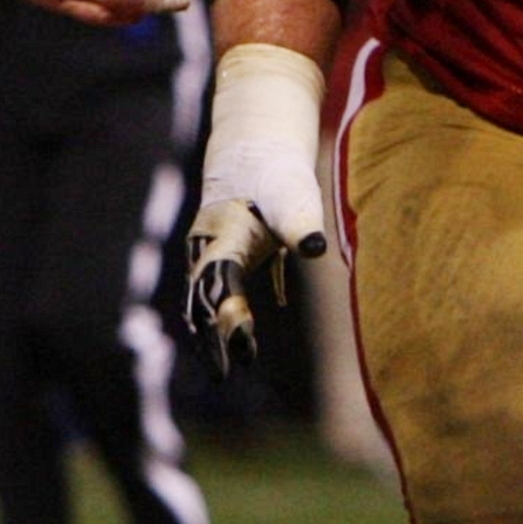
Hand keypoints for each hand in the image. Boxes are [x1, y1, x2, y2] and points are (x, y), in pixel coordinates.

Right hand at [184, 48, 329, 375]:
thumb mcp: (293, 197)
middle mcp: (208, 246)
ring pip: (204, 298)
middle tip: (226, 373)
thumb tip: (317, 247)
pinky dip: (226, 317)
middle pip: (204, 297)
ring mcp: (208, 252)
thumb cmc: (278, 176)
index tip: (241, 339)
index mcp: (225, 233)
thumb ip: (300, 223)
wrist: (256, 150)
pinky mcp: (221, 257)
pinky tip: (241, 344)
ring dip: (214, 332)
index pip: (221, 279)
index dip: (228, 310)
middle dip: (214, 335)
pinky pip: (216, 293)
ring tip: (226, 368)